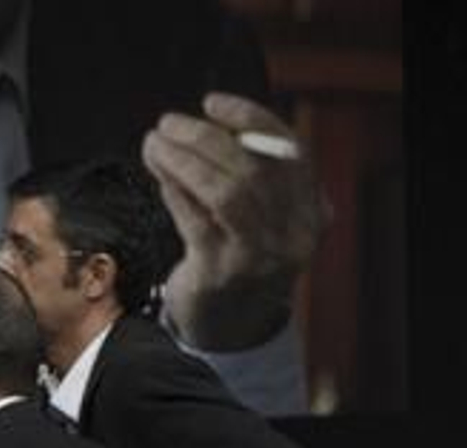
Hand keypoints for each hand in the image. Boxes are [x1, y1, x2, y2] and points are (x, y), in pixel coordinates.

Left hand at [142, 92, 329, 351]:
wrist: (230, 325)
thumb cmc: (241, 256)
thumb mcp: (264, 216)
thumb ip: (252, 174)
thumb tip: (206, 124)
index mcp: (311, 213)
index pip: (290, 152)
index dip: (251, 120)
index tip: (213, 103)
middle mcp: (292, 236)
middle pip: (253, 170)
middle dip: (204, 138)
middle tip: (168, 124)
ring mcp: (258, 259)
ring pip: (225, 194)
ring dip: (184, 162)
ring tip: (155, 144)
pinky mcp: (221, 276)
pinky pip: (196, 222)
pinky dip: (175, 192)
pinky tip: (160, 175)